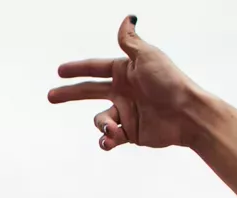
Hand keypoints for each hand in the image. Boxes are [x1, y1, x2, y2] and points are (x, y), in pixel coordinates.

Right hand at [48, 16, 210, 151]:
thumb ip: (130, 41)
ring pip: (100, 119)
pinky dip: (106, 140)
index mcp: (125, 72)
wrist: (186, 114)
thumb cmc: (169, 82)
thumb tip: (127, 18)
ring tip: (112, 128)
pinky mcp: (131, 133)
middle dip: (69, 94)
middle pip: (89, 92)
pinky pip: (110, 138)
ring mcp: (126, 113)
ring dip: (103, 125)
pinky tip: (110, 140)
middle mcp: (123, 91)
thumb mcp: (148, 56)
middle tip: (50, 96)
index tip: (59, 71)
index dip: (77, 69)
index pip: (95, 69)